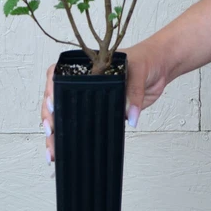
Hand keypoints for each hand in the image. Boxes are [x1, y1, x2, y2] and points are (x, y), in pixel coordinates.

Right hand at [40, 37, 171, 163]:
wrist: (161, 66)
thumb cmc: (146, 59)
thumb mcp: (138, 71)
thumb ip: (133, 92)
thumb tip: (130, 116)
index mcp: (87, 65)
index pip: (58, 75)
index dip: (50, 90)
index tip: (51, 105)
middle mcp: (84, 81)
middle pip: (57, 98)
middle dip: (50, 117)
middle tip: (50, 132)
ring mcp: (92, 97)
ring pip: (67, 114)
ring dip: (58, 132)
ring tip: (53, 151)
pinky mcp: (104, 111)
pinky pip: (87, 123)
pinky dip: (76, 136)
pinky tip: (66, 150)